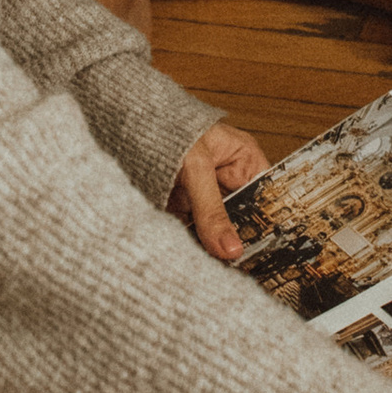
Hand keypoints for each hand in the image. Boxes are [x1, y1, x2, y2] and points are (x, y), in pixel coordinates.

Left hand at [167, 123, 266, 263]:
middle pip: (242, 219)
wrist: (124, 128)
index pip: (265, 197)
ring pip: (218, 231)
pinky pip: (194, 234)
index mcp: (244, 161)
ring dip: (216, 247)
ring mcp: (205, 198)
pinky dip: (194, 247)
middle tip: (239, 263)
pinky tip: (198, 259)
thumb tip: (230, 248)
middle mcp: (227, 181)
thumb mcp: (197, 167)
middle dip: (239, 241)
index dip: (267, 223)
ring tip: (219, 266)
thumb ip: (212, 210)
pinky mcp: (183, 211)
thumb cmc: (165, 127)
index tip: (266, 250)